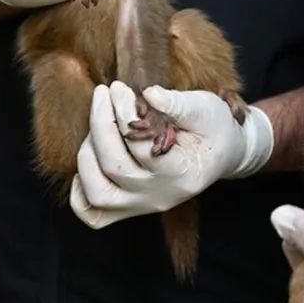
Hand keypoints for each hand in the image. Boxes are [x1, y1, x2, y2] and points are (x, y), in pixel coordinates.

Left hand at [70, 81, 273, 228]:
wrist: (223, 152)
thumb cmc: (213, 128)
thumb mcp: (205, 109)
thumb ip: (178, 103)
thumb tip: (148, 94)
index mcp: (182, 173)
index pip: (141, 147)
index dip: (123, 112)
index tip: (118, 88)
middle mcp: (159, 195)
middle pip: (114, 168)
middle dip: (100, 125)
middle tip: (104, 94)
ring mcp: (142, 205)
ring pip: (98, 195)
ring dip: (87, 155)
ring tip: (98, 125)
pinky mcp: (128, 206)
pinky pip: (93, 214)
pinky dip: (80, 191)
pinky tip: (90, 158)